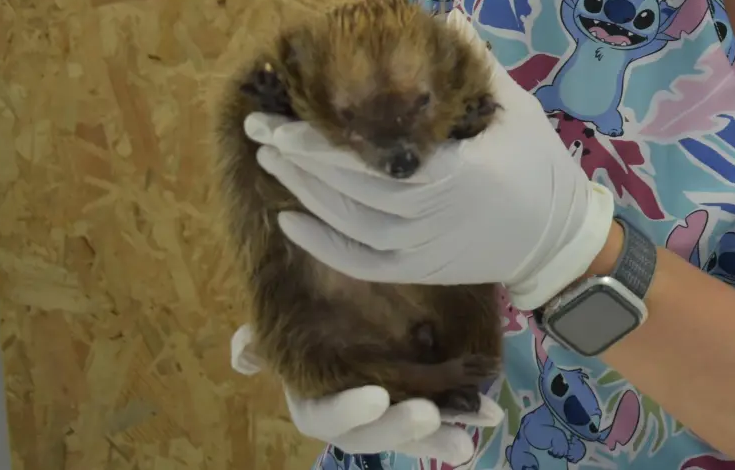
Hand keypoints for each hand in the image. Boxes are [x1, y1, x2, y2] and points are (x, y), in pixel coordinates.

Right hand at [229, 325, 500, 462]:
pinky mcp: (421, 400)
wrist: (345, 294)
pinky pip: (442, 417)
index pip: (324, 416)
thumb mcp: (288, 319)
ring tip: (468, 440)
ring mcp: (389, 411)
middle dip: (400, 430)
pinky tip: (492, 416)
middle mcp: (353, 413)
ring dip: (438, 438)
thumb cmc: (311, 309)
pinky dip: (464, 419)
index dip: (347, 411)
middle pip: (373, 436)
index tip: (375, 397)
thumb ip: (264, 338)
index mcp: (315, 397)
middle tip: (427, 414)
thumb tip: (242, 354)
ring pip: (410, 435)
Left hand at [244, 53, 615, 309]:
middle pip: (348, 190)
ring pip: (347, 224)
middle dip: (298, 159)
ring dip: (303, 193)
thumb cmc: (539, 168)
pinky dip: (322, 246)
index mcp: (454, 172)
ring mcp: (421, 248)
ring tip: (269, 160)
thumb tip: (449, 16)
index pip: (371, 159)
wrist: (557, 240)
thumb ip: (480, 66)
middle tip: (259, 128)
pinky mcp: (418, 270)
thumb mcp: (518, 111)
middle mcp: (430, 215)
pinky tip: (289, 220)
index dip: (322, 144)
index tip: (286, 119)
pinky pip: (360, 263)